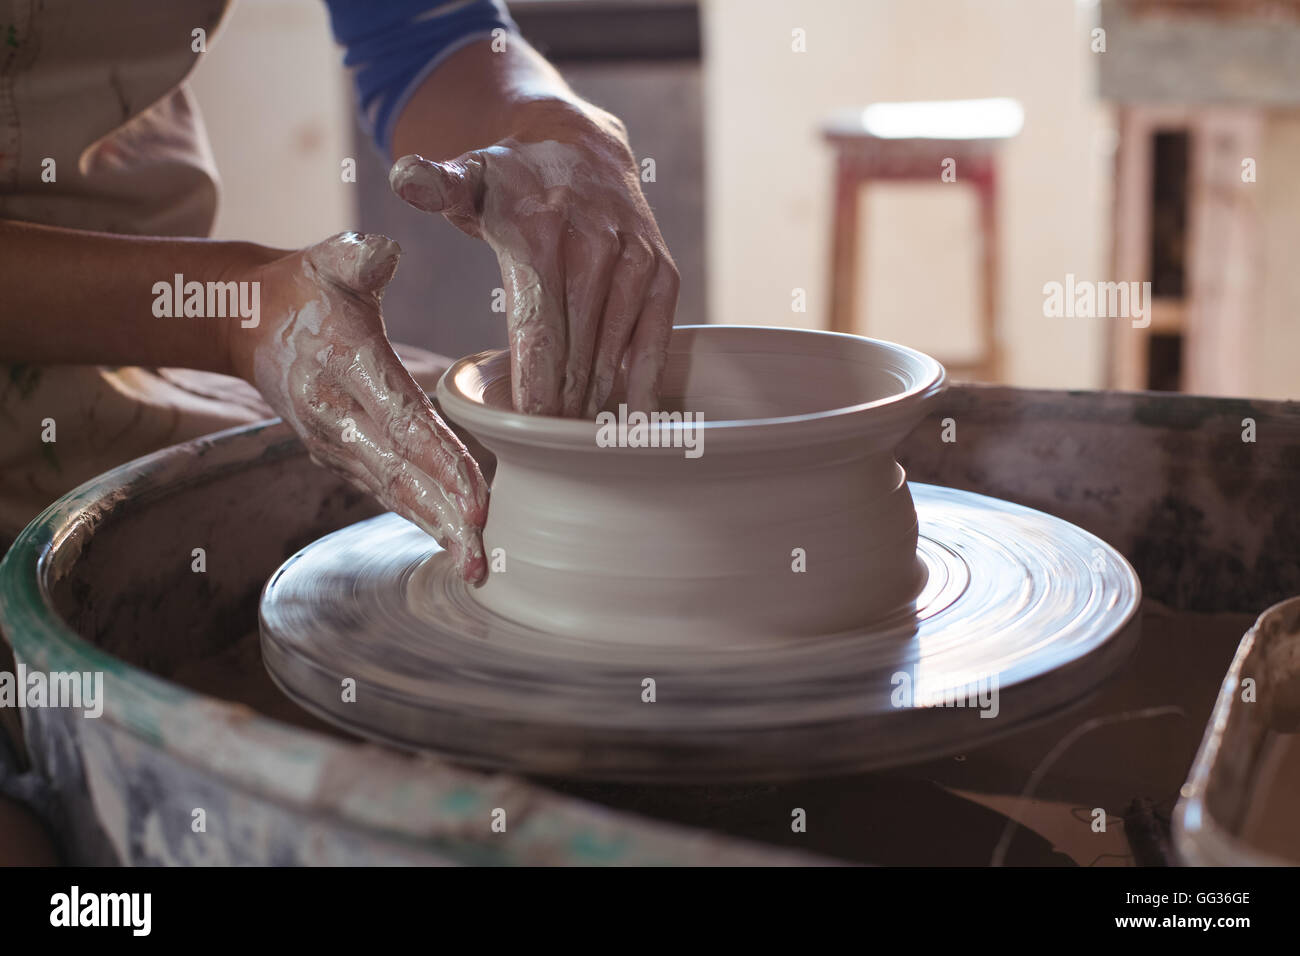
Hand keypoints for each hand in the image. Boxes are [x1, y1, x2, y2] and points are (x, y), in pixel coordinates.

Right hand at [227, 232, 488, 581]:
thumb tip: (385, 254)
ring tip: (474, 565)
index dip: (443, 463)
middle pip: (403, 474)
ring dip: (434, 529)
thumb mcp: (330, 258)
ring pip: (393, 491)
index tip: (479, 499)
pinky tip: (449, 540)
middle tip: (482, 558)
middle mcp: (339, 415)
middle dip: (445, 517)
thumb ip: (358, 258)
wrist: (245, 320)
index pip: (405, 422)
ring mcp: (334, 442)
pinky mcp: (336, 455)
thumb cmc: (305, 287)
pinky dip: (416, 516)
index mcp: (348, 367)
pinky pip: (383, 489)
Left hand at [389, 104, 678, 416]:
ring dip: (598, 401)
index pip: (538, 328)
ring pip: (614, 351)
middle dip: (563, 403)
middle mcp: (595, 245)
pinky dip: (644, 384)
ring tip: (580, 444)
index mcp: (541, 231)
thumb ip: (434, 185)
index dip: (536, 384)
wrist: (581, 149)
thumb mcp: (466, 174)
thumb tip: (405, 177)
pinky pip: (654, 339)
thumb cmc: (512, 181)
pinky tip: (631, 423)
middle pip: (576, 349)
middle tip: (548, 447)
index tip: (528, 427)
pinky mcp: (662, 272)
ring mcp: (634, 260)